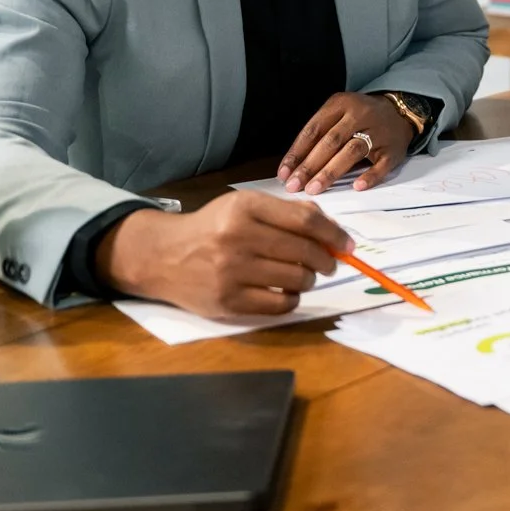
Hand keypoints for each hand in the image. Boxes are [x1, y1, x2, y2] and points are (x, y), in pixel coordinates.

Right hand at [96, 191, 351, 317]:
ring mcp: (230, 272)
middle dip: (326, 260)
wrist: (163, 256)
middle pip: (304, 252)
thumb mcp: (244, 206)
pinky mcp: (227, 301)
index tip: (347, 244)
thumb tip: (330, 228)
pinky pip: (279, 304)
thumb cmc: (212, 228)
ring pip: (296, 279)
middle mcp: (237, 237)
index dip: (334, 234)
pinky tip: (285, 292)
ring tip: (302, 276)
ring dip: (308, 280)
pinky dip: (291, 299)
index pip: (305, 221)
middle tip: (329, 264)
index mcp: (245, 208)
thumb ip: (286, 213)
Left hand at [278, 92, 416, 195]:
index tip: (284, 173)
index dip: (297, 153)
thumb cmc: (361, 117)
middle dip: (310, 166)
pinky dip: (369, 176)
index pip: (314, 129)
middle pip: (331, 141)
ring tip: (314, 188)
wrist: (400, 112)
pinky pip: (381, 164)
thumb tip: (293, 166)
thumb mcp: (339, 113)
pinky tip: (356, 186)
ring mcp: (379, 132)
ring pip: (352, 151)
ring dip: (331, 171)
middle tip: (295, 185)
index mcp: (341, 104)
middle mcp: (360, 114)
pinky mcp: (394, 149)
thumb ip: (319, 135)